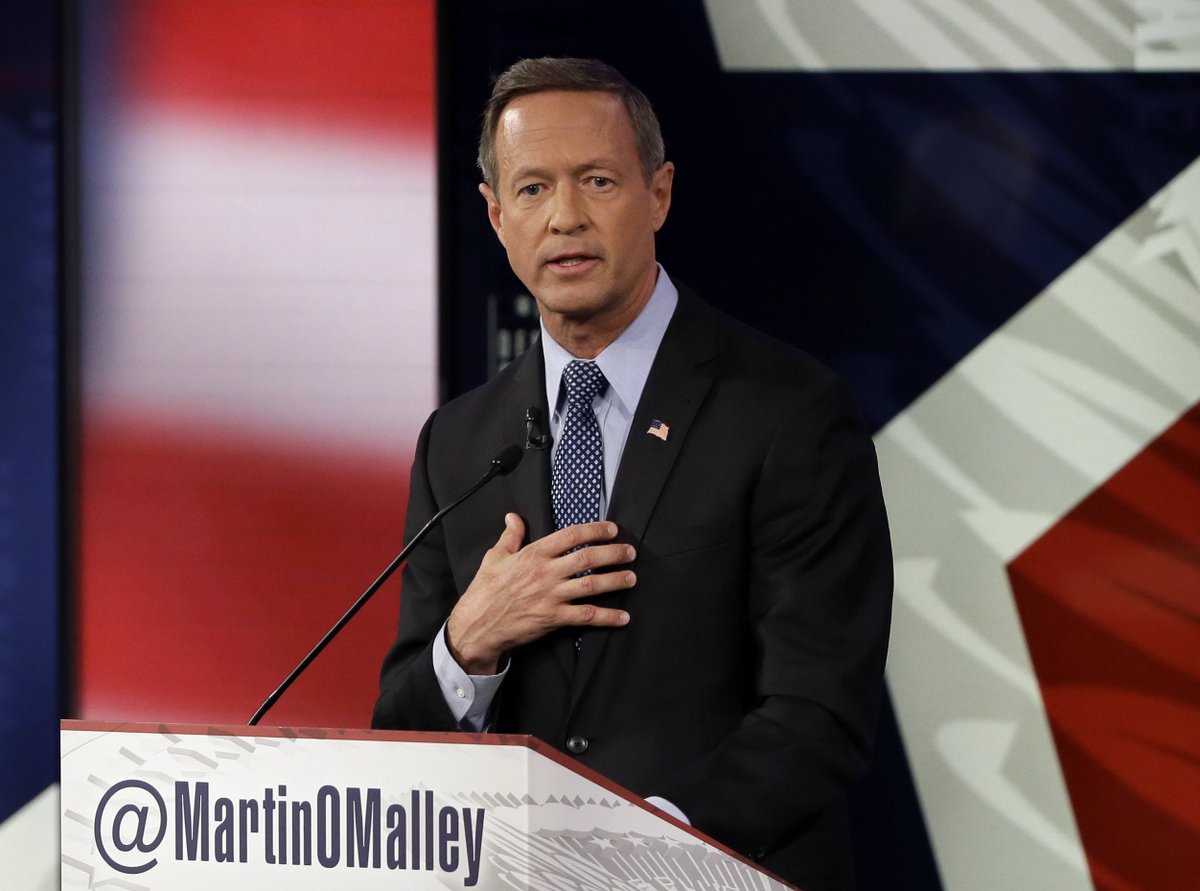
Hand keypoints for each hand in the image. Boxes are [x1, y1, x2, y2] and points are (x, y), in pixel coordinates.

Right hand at [445, 513, 635, 673]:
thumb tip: (513, 517)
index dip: (595, 530)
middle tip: (630, 552)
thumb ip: (511, 536)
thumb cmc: (485, 591)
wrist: (477, 625)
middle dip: (613, 553)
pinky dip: (607, 616)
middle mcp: (546, 573)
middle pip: (587, 558)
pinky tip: (623, 616)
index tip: (612, 529)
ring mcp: (551, 596)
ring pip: (591, 585)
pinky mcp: (553, 618)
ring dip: (615, 580)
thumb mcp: (495, 557)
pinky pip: (586, 616)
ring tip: (632, 577)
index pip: (571, 535)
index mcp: (533, 554)